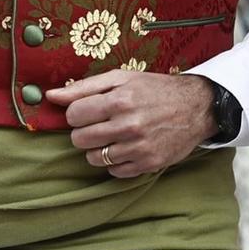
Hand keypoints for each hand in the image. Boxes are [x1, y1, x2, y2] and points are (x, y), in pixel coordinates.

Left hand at [46, 70, 213, 177]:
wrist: (197, 107)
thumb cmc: (156, 89)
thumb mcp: (123, 78)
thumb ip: (84, 87)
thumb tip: (51, 96)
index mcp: (120, 100)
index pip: (74, 115)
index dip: (77, 113)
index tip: (89, 111)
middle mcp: (129, 125)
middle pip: (80, 139)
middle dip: (85, 131)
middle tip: (100, 124)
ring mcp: (139, 147)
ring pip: (94, 158)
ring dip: (99, 147)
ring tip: (114, 135)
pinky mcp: (148, 164)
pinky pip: (114, 171)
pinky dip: (116, 161)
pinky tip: (127, 147)